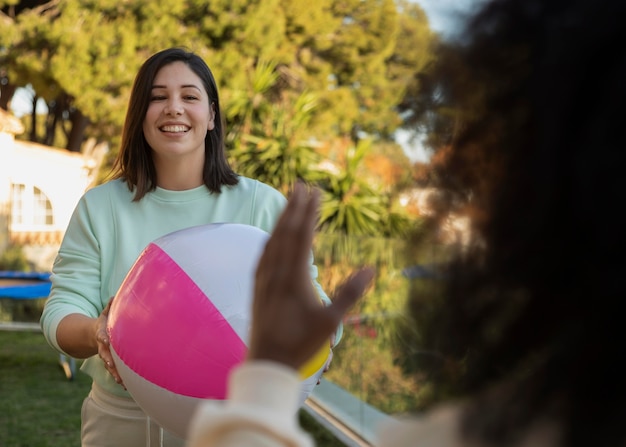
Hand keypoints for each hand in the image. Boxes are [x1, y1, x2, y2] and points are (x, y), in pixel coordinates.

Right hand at [96, 298, 124, 387]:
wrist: (93, 335)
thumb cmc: (105, 323)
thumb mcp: (105, 314)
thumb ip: (109, 307)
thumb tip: (114, 297)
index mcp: (101, 334)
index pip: (101, 335)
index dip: (103, 337)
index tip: (105, 339)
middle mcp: (102, 347)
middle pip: (104, 354)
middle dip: (107, 359)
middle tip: (110, 364)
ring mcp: (106, 356)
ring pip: (109, 366)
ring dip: (114, 373)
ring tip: (120, 381)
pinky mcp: (111, 363)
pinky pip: (115, 372)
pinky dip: (120, 378)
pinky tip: (126, 386)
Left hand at [248, 183, 374, 370]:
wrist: (267, 361)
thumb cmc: (301, 343)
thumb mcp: (331, 321)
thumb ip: (351, 293)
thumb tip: (371, 269)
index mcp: (294, 276)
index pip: (303, 235)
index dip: (310, 212)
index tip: (316, 192)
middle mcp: (276, 271)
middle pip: (286, 231)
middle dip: (294, 206)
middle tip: (301, 185)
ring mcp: (264, 278)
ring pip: (272, 240)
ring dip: (281, 219)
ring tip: (288, 201)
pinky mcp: (257, 286)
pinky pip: (263, 254)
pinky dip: (270, 238)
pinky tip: (272, 236)